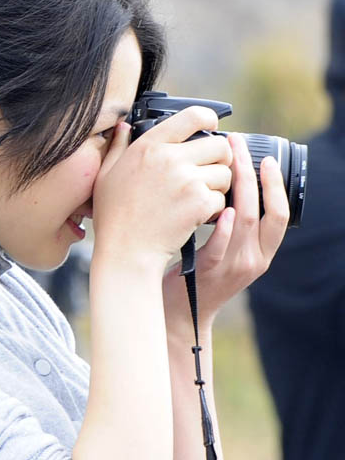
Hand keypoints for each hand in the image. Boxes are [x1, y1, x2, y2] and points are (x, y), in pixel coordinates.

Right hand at [92, 105, 233, 269]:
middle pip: (219, 145)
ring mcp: (187, 179)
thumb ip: (118, 147)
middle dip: (220, 159)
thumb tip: (124, 127)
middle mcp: (170, 157)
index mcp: (150, 145)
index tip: (211, 128)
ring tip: (200, 197)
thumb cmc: (114, 216)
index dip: (209, 120)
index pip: (194, 116)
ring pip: (225, 173)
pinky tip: (196, 215)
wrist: (125, 251)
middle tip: (209, 173)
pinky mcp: (199, 202)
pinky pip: (221, 198)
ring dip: (218, 186)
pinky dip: (213, 209)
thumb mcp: (106, 175)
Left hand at [162, 132, 289, 332]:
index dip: (276, 186)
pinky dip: (223, 227)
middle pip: (264, 212)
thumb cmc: (198, 276)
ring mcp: (233, 267)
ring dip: (237, 188)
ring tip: (225, 162)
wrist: (180, 314)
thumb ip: (236, 228)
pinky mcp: (209, 271)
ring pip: (245, 223)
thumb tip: (233, 185)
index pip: (281, 214)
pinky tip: (221, 209)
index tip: (266, 158)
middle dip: (254, 174)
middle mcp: (254, 260)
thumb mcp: (228, 253)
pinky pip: (220, 246)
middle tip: (238, 146)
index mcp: (262, 253)